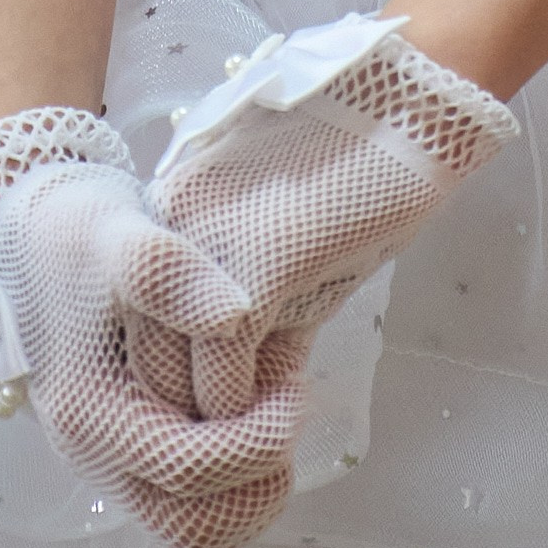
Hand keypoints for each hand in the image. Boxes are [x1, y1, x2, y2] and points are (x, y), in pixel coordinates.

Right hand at [0, 107, 303, 547]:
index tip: (295, 384)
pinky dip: (230, 477)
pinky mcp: (127, 449)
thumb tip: (236, 313)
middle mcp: (96, 457)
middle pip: (193, 526)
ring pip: (192, 526)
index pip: (191, 470)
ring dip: (248, 488)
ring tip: (276, 412)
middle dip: (258, 477)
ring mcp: (110, 461)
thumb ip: (170, 274)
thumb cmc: (73, 236)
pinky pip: (186, 501)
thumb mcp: (120, 236)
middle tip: (289, 403)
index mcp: (93, 415)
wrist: (28, 240)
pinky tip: (251, 412)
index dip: (259, 439)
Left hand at [143, 16, 515, 412]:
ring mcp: (204, 250)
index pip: (142, 322)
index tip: (220, 405)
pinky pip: (226, 378)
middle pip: (146, 358)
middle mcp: (169, 228)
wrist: (405, 106)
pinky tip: (287, 410)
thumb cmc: (357, 166)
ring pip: (177, 380)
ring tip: (259, 438)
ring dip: (219, 425)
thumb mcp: (288, 240)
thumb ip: (257, 304)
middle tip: (236, 441)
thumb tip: (242, 387)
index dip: (181, 378)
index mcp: (171, 212)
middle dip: (189, 414)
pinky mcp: (252, 273)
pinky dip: (252, 413)